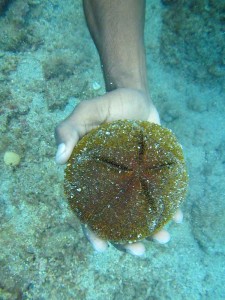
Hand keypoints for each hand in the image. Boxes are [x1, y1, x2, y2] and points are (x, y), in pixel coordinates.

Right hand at [55, 88, 180, 255]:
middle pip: (115, 218)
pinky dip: (167, 207)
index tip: (102, 247)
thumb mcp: (86, 111)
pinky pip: (158, 194)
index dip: (91, 230)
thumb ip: (68, 131)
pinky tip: (176, 216)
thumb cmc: (109, 104)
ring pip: (138, 211)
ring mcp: (133, 180)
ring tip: (163, 238)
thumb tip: (57, 160)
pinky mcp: (151, 173)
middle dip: (125, 239)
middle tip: (139, 251)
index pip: (87, 209)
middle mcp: (111, 183)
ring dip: (150, 229)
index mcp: (91, 175)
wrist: (136, 97)